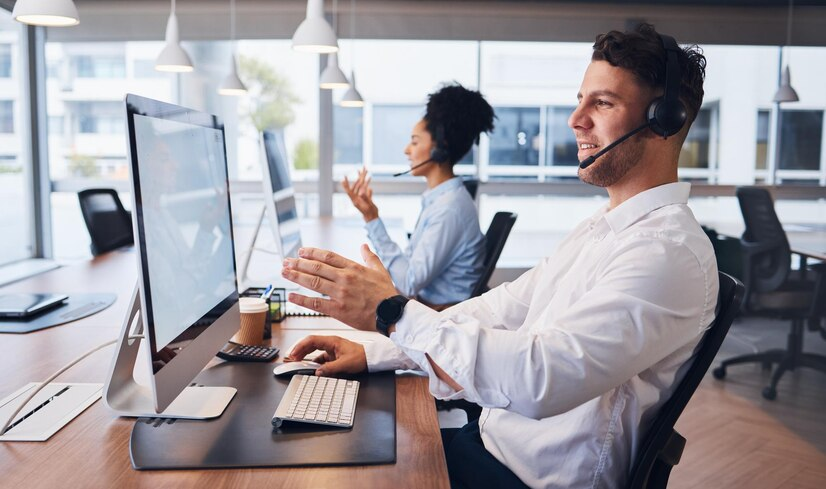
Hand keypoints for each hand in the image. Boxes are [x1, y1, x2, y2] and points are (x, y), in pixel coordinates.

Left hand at [282, 245, 397, 330]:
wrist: (391, 313)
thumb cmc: (386, 293)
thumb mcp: (380, 270)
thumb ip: (370, 257)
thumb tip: (364, 246)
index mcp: (353, 268)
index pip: (328, 256)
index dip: (312, 253)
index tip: (301, 251)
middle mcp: (345, 278)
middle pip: (317, 267)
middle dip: (299, 263)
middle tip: (286, 261)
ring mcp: (340, 294)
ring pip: (313, 282)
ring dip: (296, 276)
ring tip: (284, 272)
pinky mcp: (339, 309)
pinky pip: (316, 303)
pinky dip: (302, 299)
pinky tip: (291, 295)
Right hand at [287, 335, 366, 375]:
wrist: (371, 359)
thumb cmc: (361, 357)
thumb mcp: (345, 364)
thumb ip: (330, 368)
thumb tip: (317, 372)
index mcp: (332, 341)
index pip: (311, 340)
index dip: (300, 346)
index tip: (293, 354)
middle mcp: (330, 343)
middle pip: (310, 344)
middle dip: (300, 350)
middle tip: (291, 358)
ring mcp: (332, 349)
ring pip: (314, 350)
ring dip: (305, 355)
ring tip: (297, 362)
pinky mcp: (334, 356)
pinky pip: (320, 357)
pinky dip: (314, 362)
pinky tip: (311, 367)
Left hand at [342, 167, 378, 221]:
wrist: (373, 218)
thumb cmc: (370, 213)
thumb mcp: (368, 205)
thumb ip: (365, 198)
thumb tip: (362, 191)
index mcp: (355, 200)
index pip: (349, 190)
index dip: (346, 184)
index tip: (343, 177)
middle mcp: (357, 198)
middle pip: (357, 186)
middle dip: (359, 177)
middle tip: (360, 169)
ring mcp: (361, 198)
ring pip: (362, 187)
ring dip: (363, 179)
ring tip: (364, 172)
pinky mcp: (366, 198)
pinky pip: (366, 190)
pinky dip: (368, 185)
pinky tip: (369, 180)